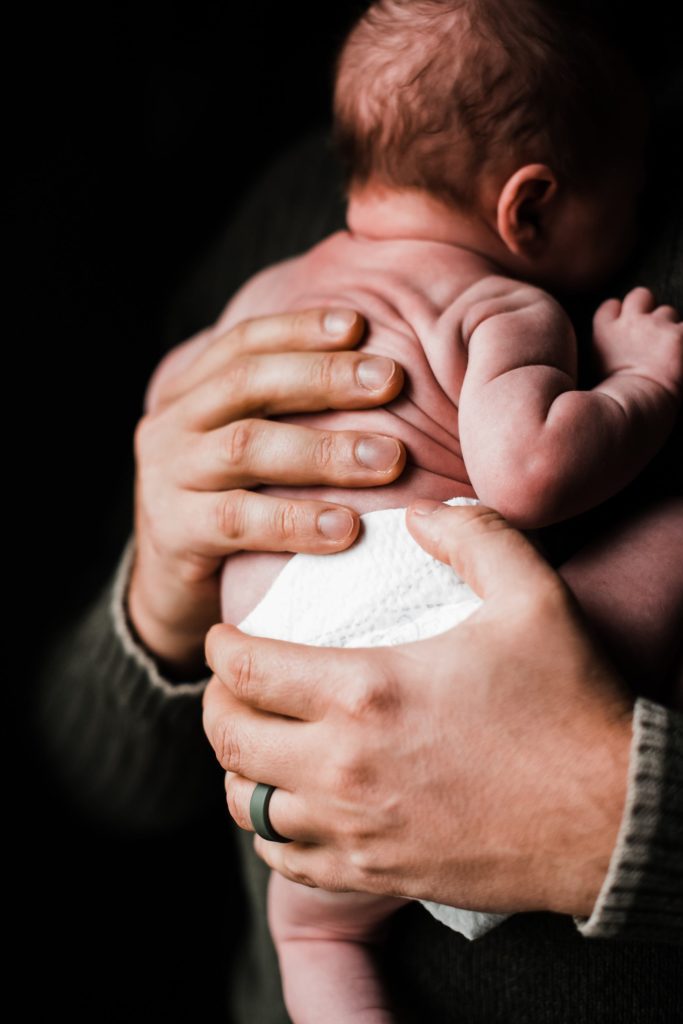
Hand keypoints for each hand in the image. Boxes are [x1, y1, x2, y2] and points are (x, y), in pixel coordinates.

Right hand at [128, 309, 404, 675]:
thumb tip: (386, 377)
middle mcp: (172, 425)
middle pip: (247, 382)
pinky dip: (295, 520)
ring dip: (324, 450)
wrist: (173, 592)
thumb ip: (290, 414)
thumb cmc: (237, 509)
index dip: (300, 329)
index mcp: (190, 393)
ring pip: (246, 446)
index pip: (244, 342)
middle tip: (390, 380)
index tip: (360, 325)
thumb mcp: (252, 453)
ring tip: (388, 459)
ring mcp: (167, 478)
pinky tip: (346, 528)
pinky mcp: (173, 533)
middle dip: (324, 377)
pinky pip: (238, 520)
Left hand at [203, 502, 631, 917]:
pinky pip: (288, 862)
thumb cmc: (570, 705)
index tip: (223, 637)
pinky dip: (272, 831)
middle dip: (216, 702)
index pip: (245, 668)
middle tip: (230, 684)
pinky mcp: (377, 872)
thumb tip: (423, 512)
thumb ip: (472, 536)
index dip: (219, 647)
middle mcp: (344, 766)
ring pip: (248, 805)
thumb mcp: (532, 596)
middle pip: (229, 738)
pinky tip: (292, 806)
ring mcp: (356, 828)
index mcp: (366, 691)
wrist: (612, 817)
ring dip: (240, 768)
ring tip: (257, 741)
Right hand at [592, 286, 682, 400]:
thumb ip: (605, 352)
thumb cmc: (611, 403)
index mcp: (604, 331)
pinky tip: (678, 353)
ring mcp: (655, 325)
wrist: (629, 411)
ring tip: (667, 354)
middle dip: (647, 311)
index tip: (624, 330)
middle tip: (652, 338)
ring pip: (667, 312)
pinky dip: (682, 339)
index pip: (611, 306)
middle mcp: (629, 321)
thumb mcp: (595, 371)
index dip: (620, 315)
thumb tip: (617, 358)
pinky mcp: (679, 336)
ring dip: (670, 328)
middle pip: (640, 296)